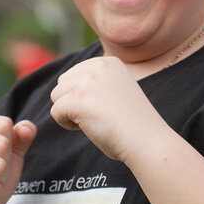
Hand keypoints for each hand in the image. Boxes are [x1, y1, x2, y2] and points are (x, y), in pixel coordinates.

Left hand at [50, 56, 168, 162]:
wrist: (147, 141)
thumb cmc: (132, 123)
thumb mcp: (115, 89)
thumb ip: (94, 81)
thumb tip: (63, 83)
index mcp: (107, 62)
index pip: (74, 75)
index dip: (84, 96)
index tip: (106, 106)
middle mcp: (97, 66)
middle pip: (62, 84)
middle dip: (74, 102)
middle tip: (100, 114)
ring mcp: (87, 82)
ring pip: (56, 97)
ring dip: (70, 113)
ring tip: (96, 120)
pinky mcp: (77, 100)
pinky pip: (55, 112)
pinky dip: (67, 125)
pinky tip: (90, 127)